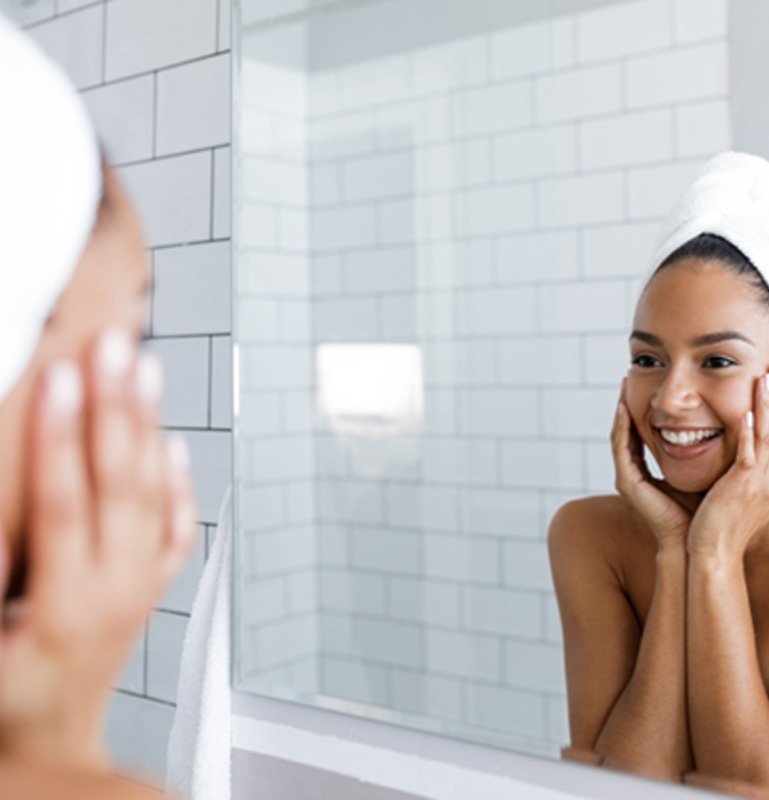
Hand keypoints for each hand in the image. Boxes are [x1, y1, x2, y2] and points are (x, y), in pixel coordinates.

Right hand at [0, 329, 196, 769]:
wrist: (53, 746)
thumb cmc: (9, 705)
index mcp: (69, 604)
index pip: (67, 504)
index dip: (62, 437)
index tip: (61, 380)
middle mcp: (118, 588)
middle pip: (121, 483)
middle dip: (115, 408)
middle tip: (114, 347)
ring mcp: (143, 586)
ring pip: (155, 494)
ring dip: (149, 427)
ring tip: (146, 368)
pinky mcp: (153, 587)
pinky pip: (176, 528)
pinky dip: (179, 482)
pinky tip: (175, 442)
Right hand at [612, 379, 694, 547]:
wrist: (697, 543)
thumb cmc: (705, 512)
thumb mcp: (703, 473)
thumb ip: (705, 453)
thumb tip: (725, 427)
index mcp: (648, 473)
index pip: (642, 433)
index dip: (643, 409)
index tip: (648, 385)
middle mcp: (633, 474)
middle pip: (626, 430)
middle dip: (626, 403)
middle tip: (628, 376)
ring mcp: (627, 479)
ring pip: (620, 435)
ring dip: (620, 409)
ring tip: (623, 385)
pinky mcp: (627, 483)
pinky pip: (621, 448)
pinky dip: (622, 426)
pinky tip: (625, 408)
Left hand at [688, 362, 768, 560]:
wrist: (713, 554)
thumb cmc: (719, 525)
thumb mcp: (736, 492)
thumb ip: (740, 471)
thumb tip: (736, 455)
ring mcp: (758, 482)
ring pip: (768, 436)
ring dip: (768, 404)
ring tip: (768, 377)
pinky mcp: (741, 488)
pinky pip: (748, 455)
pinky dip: (748, 433)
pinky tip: (746, 412)